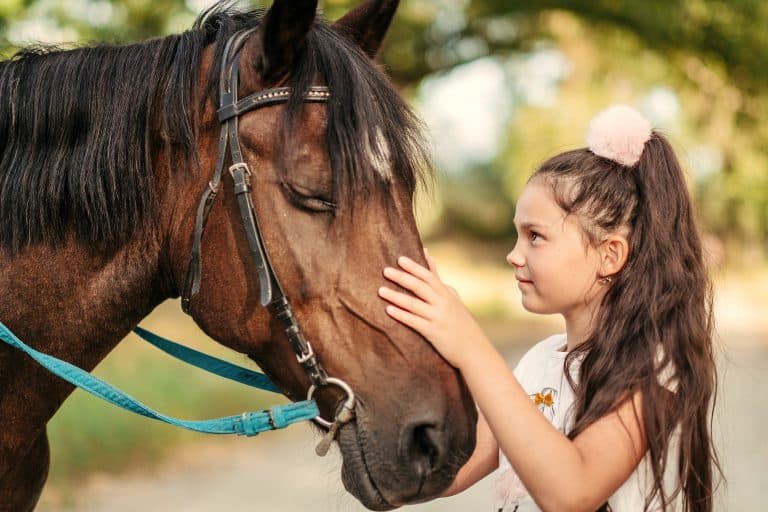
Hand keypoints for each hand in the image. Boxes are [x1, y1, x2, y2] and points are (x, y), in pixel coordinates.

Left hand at [378, 250, 490, 368]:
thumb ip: (438, 280)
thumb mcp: (453, 298)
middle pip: (420, 287)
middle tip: (385, 271)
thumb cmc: (460, 322)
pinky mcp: (433, 333)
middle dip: (402, 278)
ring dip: (396, 296)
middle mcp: (443, 304)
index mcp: (447, 294)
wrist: (474, 350)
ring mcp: (438, 318)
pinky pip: (414, 322)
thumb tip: (428, 256)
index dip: (414, 267)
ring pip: (414, 304)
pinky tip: (389, 310)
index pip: (429, 276)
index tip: (400, 259)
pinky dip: (401, 315)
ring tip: (381, 290)